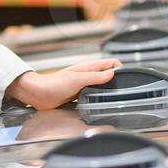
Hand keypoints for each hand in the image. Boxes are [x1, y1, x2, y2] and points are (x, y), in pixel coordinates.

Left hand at [3, 58, 121, 109]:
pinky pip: (93, 95)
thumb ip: (95, 77)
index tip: (128, 78)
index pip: (111, 63)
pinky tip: (101, 104)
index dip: (121, 68)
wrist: (39, 94)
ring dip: (108, 90)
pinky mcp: (79, 94)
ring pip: (102, 85)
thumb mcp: (78, 80)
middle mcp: (88, 75)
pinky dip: (99, 98)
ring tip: (117, 98)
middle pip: (108, 75)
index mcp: (89, 67)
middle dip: (117, 80)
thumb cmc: (54, 84)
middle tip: (125, 90)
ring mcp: (84, 85)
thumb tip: (113, 74)